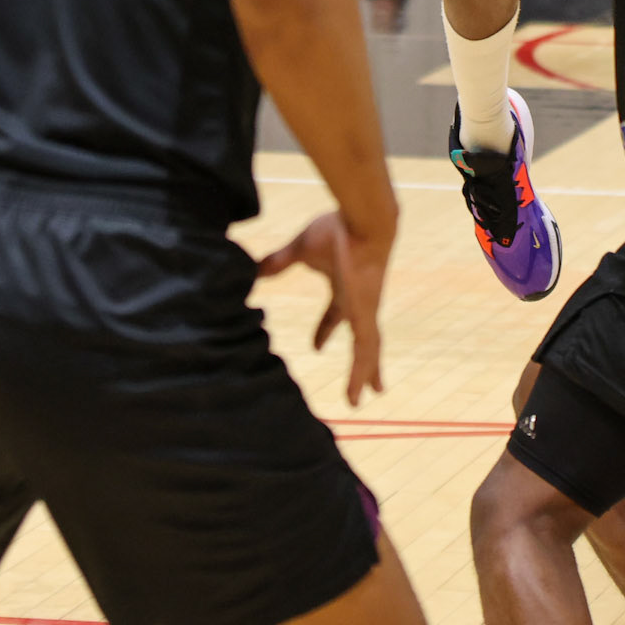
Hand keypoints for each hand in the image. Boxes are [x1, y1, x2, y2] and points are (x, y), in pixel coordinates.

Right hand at [256, 211, 391, 406]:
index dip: (325, 329)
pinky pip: (364, 352)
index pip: (336, 315)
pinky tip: (359, 394)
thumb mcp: (301, 249)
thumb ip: (278, 261)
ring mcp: (366, 312)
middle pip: (363, 339)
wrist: (362, 222)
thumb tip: (253, 268)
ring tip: (358, 401)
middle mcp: (360, 304)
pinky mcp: (366, 317)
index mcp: (345, 289)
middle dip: (364, 361)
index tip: (316, 346)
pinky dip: (361, 373)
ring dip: (365, 375)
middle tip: (370, 384)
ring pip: (367, 351)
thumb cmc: (336, 231)